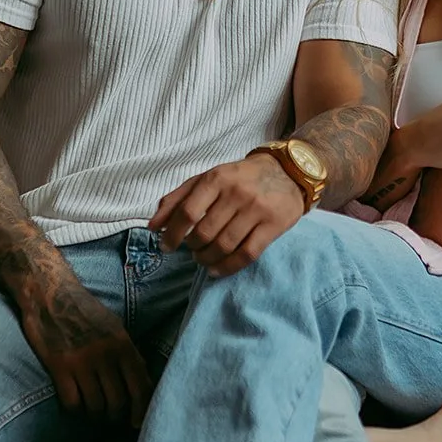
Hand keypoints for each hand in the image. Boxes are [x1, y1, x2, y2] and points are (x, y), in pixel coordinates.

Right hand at [19, 280, 152, 424]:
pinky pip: (72, 403)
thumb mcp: (114, 327)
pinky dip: (75, 410)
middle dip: (115, 416)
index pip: (141, 388)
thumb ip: (128, 353)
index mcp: (123, 344)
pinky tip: (74, 403)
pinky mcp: (59, 366)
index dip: (140, 411)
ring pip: (96, 406)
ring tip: (92, 411)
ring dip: (94, 415)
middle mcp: (106, 355)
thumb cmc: (84, 311)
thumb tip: (142, 383)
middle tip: (109, 417)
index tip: (135, 423)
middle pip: (118, 402)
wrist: (50, 293)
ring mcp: (82, 361)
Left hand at [149, 153, 305, 276]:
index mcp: (216, 178)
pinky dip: (227, 267)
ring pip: (224, 246)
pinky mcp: (273, 226)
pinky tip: (217, 269)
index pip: (187, 212)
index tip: (166, 247)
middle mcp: (236, 193)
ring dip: (207, 259)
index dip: (172, 234)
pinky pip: (246, 254)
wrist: (287, 172)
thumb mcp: (208, 178)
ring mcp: (256, 210)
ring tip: (203, 259)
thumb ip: (178, 198)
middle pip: (204, 233)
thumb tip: (154, 226)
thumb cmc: (240, 178)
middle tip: (192, 250)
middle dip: (192, 248)